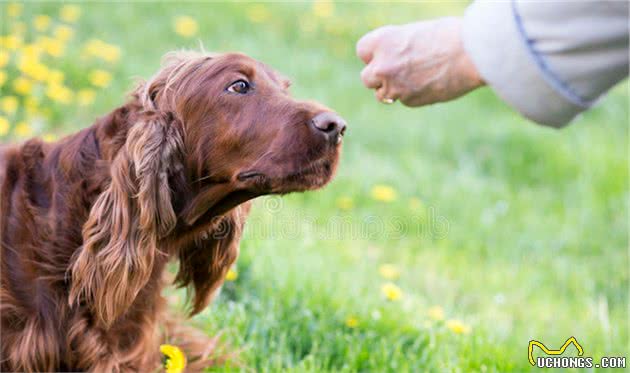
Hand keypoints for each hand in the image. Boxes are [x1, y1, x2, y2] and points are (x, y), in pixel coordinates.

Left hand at [356, 17, 483, 105]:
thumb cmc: (449, 36)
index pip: (363, 51)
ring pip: (382, 95)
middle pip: (367, 78)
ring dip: (393, 90)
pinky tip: (431, 84)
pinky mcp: (410, 101)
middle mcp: (382, 65)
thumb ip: (396, 47)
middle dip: (379, 77)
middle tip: (398, 71)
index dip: (374, 54)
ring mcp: (395, 87)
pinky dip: (414, 95)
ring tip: (416, 78)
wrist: (472, 54)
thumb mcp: (415, 33)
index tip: (384, 55)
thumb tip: (390, 59)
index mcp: (382, 41)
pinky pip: (404, 101)